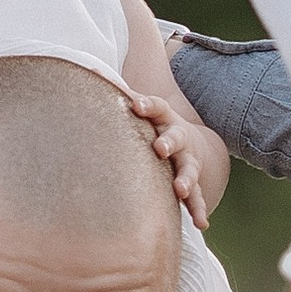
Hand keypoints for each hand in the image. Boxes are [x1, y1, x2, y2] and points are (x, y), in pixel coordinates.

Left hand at [127, 89, 217, 230]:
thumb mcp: (139, 108)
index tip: (136, 105)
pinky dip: (198, 210)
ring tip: (180, 190)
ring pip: (189, 170)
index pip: (155, 107)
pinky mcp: (191, 184)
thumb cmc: (152, 124)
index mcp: (162, 118)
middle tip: (160, 148)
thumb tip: (90, 68)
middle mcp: (178, 138)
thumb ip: (118, 91)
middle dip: (169, 142)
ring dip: (186, 180)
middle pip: (175, 137)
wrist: (187, 141)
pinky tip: (201, 223)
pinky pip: (197, 198)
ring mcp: (187, 161)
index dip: (146, 105)